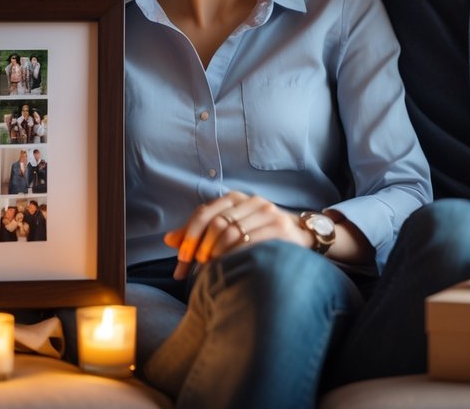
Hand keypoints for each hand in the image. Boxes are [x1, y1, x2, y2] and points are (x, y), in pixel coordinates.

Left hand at [163, 191, 310, 279]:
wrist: (302, 235)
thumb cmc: (259, 234)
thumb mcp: (229, 229)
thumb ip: (199, 234)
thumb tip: (167, 240)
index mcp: (235, 198)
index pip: (204, 213)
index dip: (189, 236)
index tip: (182, 260)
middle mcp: (251, 200)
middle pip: (215, 223)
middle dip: (200, 248)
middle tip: (194, 269)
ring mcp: (267, 212)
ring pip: (231, 233)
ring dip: (216, 255)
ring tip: (210, 271)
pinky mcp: (279, 227)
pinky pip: (250, 242)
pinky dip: (234, 256)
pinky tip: (229, 267)